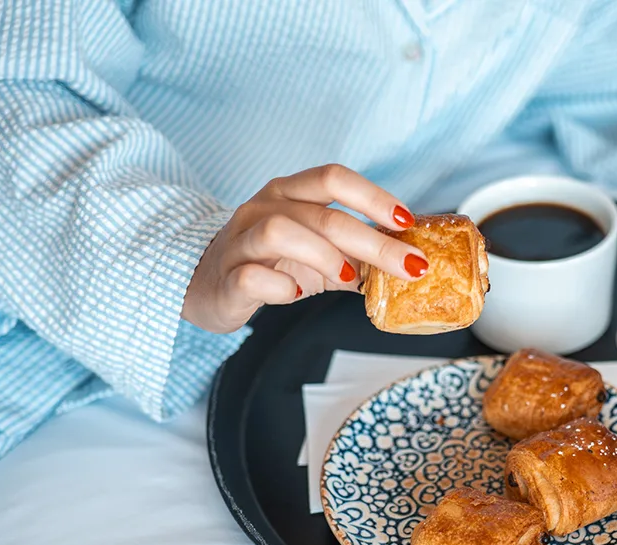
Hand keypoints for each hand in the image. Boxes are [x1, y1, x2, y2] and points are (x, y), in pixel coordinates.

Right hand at [182, 165, 426, 333]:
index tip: (407, 221)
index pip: (333, 178)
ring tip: (349, 277)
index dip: (373, 195)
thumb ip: (356, 255)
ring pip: (280, 232)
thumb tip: (406, 266)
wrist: (207, 285)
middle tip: (409, 266)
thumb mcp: (317, 254)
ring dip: (325, 255)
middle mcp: (264, 208)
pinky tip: (295, 293)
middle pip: (322, 214)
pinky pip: (251, 276)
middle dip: (373, 241)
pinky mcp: (227, 278)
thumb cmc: (269, 264)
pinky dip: (279, 286)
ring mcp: (241, 241)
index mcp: (289, 193)